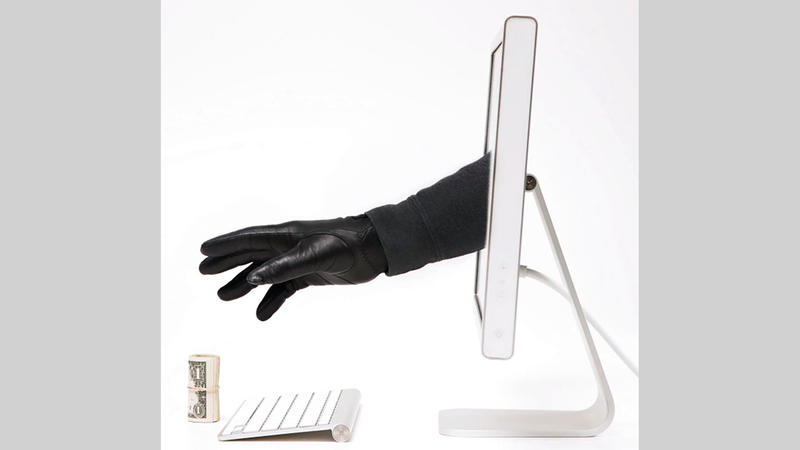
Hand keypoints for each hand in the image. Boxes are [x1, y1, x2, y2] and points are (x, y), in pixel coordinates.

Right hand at [199, 215, 387, 320]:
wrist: (374, 250)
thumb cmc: (346, 245)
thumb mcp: (314, 256)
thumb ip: (283, 267)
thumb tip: (252, 279)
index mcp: (286, 235)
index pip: (249, 239)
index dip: (225, 245)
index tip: (204, 250)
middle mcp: (288, 246)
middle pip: (250, 255)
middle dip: (226, 263)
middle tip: (204, 271)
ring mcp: (298, 260)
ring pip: (264, 274)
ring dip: (244, 284)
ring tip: (224, 296)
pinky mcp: (310, 275)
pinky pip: (284, 289)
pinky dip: (272, 301)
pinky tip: (261, 314)